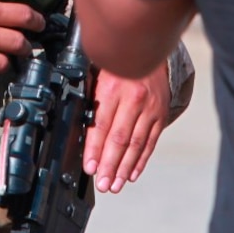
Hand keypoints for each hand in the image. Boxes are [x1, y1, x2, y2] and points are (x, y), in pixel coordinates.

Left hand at [82, 65, 171, 192]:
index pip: (102, 124)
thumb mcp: (97, 71)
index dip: (95, 148)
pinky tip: (132, 174)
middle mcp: (133, 99)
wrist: (149, 47)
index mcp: (112, 88)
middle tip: (103, 184)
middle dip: (110, 164)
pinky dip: (141, 159)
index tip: (90, 167)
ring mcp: (150, 108)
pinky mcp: (160, 114)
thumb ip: (88, 95)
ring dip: (124, 167)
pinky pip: (150, 141)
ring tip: (115, 185)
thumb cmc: (117, 63)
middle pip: (120, 138)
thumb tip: (73, 123)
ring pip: (136, 143)